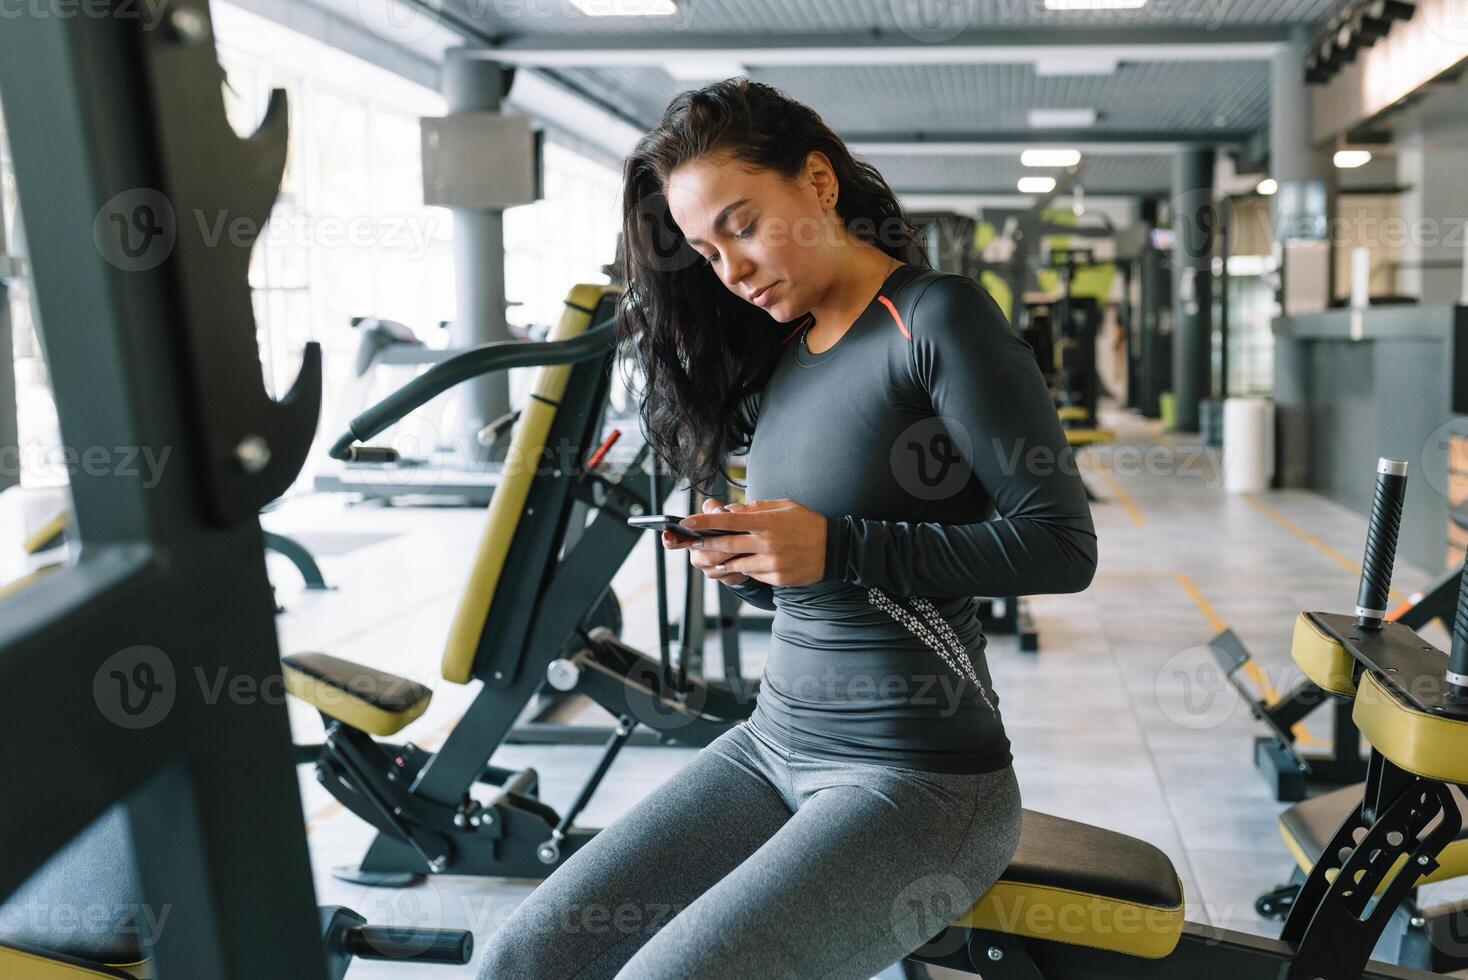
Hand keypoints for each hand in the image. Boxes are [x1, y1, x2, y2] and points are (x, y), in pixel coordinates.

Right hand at [661, 496, 756, 585]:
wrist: (749, 547)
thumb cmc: (729, 527)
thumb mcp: (721, 514)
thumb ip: (716, 509)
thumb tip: (718, 511)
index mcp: (691, 538)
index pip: (673, 541)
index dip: (670, 539)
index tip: (668, 534)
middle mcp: (697, 556)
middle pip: (702, 556)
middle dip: (717, 546)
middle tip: (732, 538)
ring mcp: (711, 570)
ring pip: (717, 567)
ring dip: (731, 557)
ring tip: (744, 547)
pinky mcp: (727, 579)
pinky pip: (732, 575)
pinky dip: (742, 566)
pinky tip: (750, 558)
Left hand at [678, 497, 826, 587]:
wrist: (835, 549)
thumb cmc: (807, 522)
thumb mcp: (784, 506)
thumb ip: (756, 508)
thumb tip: (731, 510)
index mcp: (767, 522)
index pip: (728, 521)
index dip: (704, 522)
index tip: (686, 522)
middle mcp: (767, 543)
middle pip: (726, 545)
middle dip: (704, 544)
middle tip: (692, 543)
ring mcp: (772, 563)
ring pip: (737, 564)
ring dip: (725, 560)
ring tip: (720, 556)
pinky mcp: (777, 578)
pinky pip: (754, 574)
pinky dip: (748, 568)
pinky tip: (752, 562)